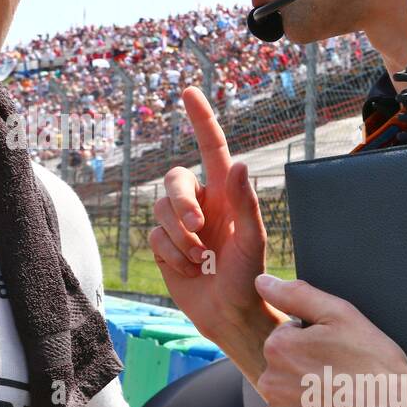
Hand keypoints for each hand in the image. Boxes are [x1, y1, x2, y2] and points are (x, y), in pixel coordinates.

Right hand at [149, 88, 283, 374]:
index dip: (200, 119)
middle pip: (174, 180)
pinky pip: (154, 236)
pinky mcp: (164, 246)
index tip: (189, 92)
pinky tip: (189, 270)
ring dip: (179, 238)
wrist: (229, 315)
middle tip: (198, 231)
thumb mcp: (253, 240)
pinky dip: (170, 254)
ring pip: (160, 210)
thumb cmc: (249, 277)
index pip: (211, 147)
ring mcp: (181, 225)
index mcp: (226, 194)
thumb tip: (237, 164)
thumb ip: (245, 202)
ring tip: (201, 261)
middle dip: (181, 205)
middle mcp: (202, 203)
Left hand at [253, 273, 406, 406]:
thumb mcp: (342, 316)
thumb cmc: (376, 366)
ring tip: (340, 404)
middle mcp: (269, 384)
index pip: (286, 340)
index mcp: (278, 348)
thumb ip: (297, 294)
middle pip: (283, 372)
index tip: (338, 356)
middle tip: (341, 380)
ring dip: (306, 403)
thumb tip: (262, 282)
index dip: (314, 345)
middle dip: (306, 373)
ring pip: (286, 403)